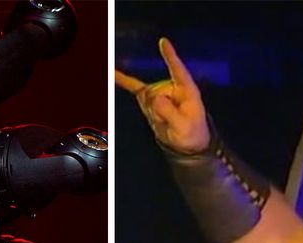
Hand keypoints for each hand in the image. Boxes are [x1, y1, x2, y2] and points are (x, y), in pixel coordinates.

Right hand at [115, 38, 210, 153]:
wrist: (186, 141)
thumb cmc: (190, 133)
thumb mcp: (183, 127)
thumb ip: (169, 113)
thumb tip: (153, 97)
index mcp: (187, 90)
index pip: (178, 70)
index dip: (170, 56)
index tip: (163, 42)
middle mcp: (172, 87)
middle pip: (154, 94)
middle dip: (157, 112)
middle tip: (170, 124)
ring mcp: (159, 91)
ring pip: (145, 100)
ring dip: (151, 115)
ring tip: (165, 122)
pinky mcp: (149, 98)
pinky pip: (134, 87)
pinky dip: (123, 80)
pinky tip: (112, 72)